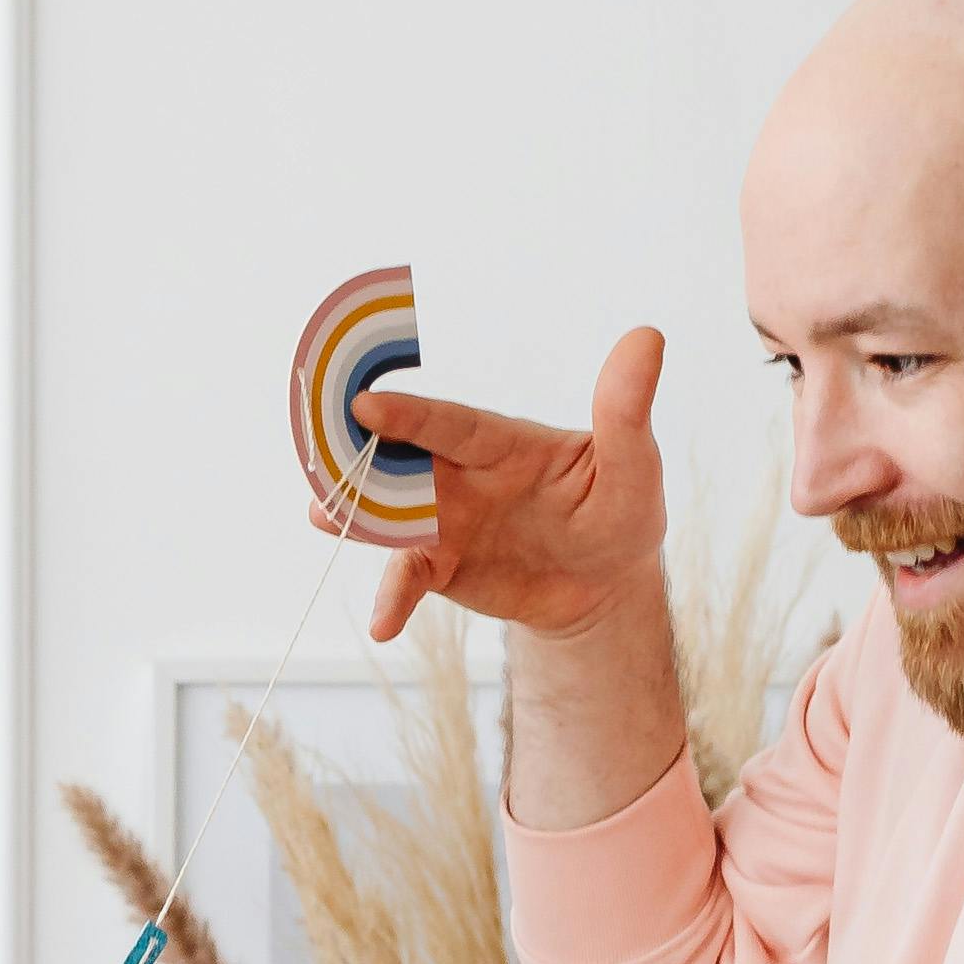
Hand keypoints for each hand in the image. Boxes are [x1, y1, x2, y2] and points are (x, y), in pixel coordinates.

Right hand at [351, 324, 672, 653]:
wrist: (604, 587)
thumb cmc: (621, 513)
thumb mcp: (632, 468)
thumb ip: (625, 412)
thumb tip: (646, 338)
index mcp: (501, 443)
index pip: (452, 424)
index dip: (411, 415)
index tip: (367, 403)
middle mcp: (462, 474)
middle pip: (402, 460)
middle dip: (359, 452)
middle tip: (317, 448)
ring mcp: (445, 520)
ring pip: (389, 513)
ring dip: (353, 513)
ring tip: (321, 513)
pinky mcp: (440, 565)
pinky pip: (408, 577)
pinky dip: (393, 597)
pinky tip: (383, 624)